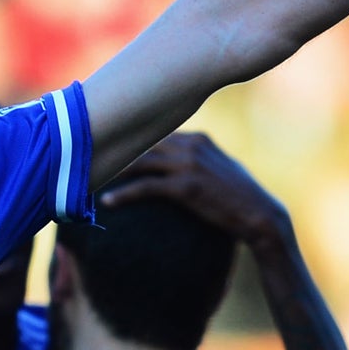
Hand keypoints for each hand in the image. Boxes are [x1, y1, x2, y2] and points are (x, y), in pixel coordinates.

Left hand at [100, 131, 287, 249]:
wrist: (260, 216)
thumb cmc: (239, 197)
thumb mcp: (220, 168)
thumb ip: (197, 158)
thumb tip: (173, 159)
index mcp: (198, 138)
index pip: (154, 133)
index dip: (128, 139)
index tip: (106, 145)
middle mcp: (192, 146)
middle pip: (142, 143)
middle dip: (114, 149)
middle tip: (88, 158)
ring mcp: (189, 164)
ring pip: (139, 162)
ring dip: (113, 171)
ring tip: (91, 179)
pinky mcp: (186, 186)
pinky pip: (145, 187)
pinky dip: (124, 194)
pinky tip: (107, 203)